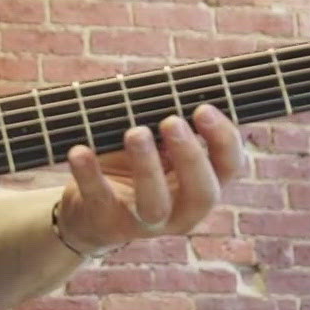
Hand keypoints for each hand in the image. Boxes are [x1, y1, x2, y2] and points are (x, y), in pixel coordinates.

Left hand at [53, 103, 242, 255]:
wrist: (88, 211)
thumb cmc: (131, 166)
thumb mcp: (157, 146)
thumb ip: (171, 125)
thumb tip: (175, 86)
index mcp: (201, 185)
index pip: (229, 167)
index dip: (224, 140)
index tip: (203, 108)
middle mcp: (181, 210)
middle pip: (202, 193)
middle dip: (191, 156)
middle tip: (172, 121)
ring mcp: (145, 223)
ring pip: (155, 204)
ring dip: (147, 167)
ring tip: (135, 132)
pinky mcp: (106, 222)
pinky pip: (99, 199)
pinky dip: (89, 174)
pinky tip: (80, 150)